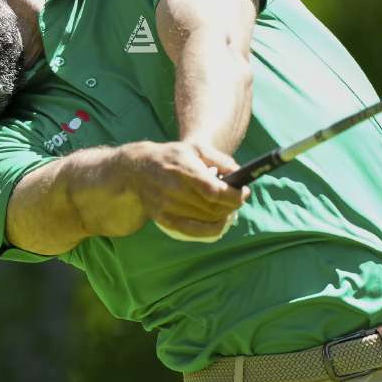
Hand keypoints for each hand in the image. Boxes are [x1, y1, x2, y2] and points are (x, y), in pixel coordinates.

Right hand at [119, 141, 247, 241]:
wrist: (137, 169)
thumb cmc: (173, 157)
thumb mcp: (197, 149)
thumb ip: (222, 160)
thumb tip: (240, 175)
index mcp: (183, 170)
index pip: (215, 191)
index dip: (234, 195)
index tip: (244, 192)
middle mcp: (174, 191)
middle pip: (213, 208)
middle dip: (232, 205)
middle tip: (238, 198)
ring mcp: (167, 207)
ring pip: (207, 220)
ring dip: (223, 216)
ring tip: (228, 206)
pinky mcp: (163, 220)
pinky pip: (193, 232)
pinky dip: (211, 230)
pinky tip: (219, 222)